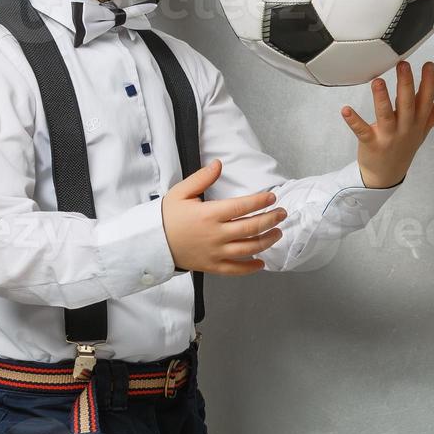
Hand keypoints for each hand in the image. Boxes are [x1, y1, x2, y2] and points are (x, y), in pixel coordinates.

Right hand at [160, 159, 287, 274]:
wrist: (151, 242)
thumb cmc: (167, 216)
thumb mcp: (181, 192)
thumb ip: (201, 178)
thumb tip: (218, 164)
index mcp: (209, 214)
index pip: (242, 207)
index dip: (260, 202)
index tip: (272, 198)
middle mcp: (215, 234)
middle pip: (251, 228)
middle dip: (270, 219)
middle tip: (282, 214)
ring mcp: (215, 252)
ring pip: (248, 248)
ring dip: (266, 241)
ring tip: (277, 233)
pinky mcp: (211, 266)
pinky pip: (235, 270)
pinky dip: (250, 268)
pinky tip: (261, 263)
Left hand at [341, 60, 433, 188]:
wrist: (386, 175)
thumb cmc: (403, 149)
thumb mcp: (422, 132)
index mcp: (418, 122)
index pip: (426, 100)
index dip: (429, 82)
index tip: (428, 65)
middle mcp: (405, 128)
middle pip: (407, 104)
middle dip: (406, 84)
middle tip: (403, 64)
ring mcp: (388, 136)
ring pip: (385, 115)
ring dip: (381, 98)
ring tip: (377, 82)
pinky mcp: (371, 143)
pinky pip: (362, 130)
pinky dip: (354, 121)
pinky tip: (345, 110)